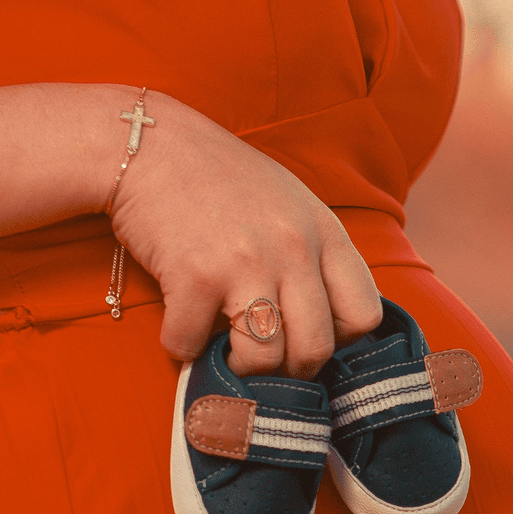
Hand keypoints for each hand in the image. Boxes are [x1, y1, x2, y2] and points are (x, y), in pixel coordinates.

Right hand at [105, 87, 380, 378]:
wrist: (148, 142)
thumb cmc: (221, 178)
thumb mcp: (291, 204)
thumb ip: (315, 255)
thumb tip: (328, 323)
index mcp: (325, 233)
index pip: (364, 314)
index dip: (340, 341)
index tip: (309, 336)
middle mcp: (294, 250)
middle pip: (316, 348)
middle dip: (290, 371)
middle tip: (266, 361)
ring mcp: (246, 263)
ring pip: (265, 358)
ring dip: (242, 369)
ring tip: (225, 352)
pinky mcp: (195, 276)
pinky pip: (194, 342)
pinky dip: (182, 346)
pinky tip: (179, 327)